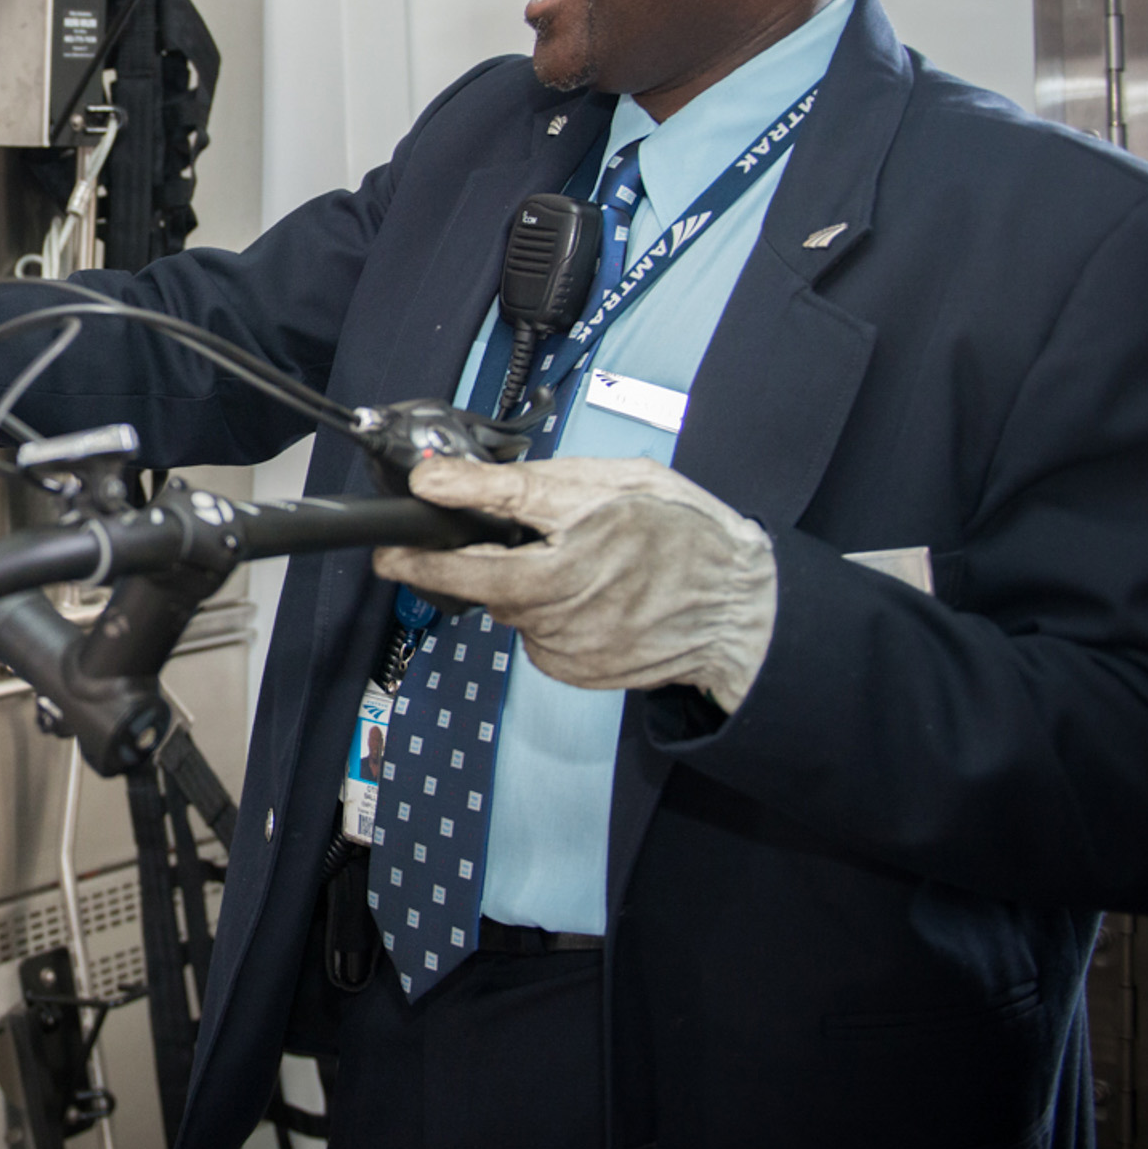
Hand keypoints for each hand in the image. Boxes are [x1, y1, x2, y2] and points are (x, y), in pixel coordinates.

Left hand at [372, 455, 776, 712]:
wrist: (740, 611)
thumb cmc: (688, 537)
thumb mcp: (619, 480)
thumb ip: (535, 482)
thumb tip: (457, 482)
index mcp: (581, 539)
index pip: (492, 526)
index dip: (441, 520)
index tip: (406, 518)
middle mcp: (569, 596)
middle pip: (484, 581)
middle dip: (457, 563)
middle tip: (438, 550)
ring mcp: (570, 640)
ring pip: (510, 608)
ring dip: (519, 587)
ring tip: (574, 565)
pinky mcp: (574, 668)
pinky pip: (534, 636)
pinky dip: (544, 615)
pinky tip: (585, 599)